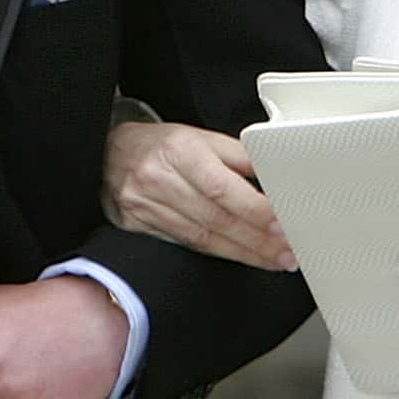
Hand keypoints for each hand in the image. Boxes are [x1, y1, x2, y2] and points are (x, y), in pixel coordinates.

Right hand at [103, 119, 294, 270]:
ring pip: (201, 239)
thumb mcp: (202, 138)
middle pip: (215, 219)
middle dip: (257, 240)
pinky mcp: (137, 226)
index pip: (222, 188)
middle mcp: (159, 178)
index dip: (254, 211)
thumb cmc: (163, 145)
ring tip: (272, 260)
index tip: (282, 226)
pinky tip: (239, 256)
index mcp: (180, 150)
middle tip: (286, 253)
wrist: (111, 153)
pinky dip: (216, 253)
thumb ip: (239, 157)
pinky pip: (184, 245)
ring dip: (242, 253)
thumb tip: (275, 178)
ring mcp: (145, 206)